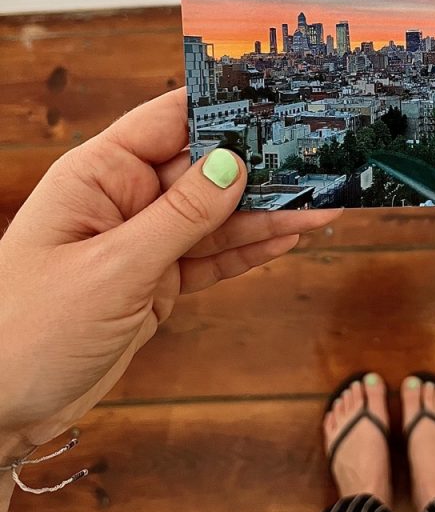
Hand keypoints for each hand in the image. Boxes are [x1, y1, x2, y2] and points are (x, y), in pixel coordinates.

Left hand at [0, 88, 339, 458]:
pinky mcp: (156, 284)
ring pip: (218, 218)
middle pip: (205, 171)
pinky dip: (251, 251)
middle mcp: (124, 202)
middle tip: (321, 162)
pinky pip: (213, 258)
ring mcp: (143, 244)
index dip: (222, 108)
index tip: (277, 100)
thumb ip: (179, 217)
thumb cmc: (27, 330)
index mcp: (99, 176)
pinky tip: (290, 237)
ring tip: (325, 202)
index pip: (169, 122)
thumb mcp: (112, 269)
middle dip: (262, 168)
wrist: (2, 411)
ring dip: (269, 213)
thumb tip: (233, 164)